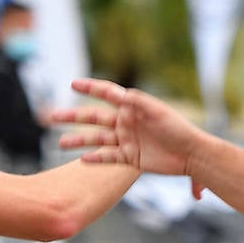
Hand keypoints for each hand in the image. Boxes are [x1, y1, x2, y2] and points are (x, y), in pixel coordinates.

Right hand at [53, 78, 201, 177]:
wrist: (190, 154)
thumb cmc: (177, 128)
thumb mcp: (156, 111)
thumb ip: (136, 101)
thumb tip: (119, 93)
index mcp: (131, 107)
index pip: (106, 94)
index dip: (90, 87)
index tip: (73, 83)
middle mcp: (126, 122)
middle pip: (94, 117)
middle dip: (73, 116)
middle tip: (52, 116)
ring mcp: (126, 141)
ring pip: (97, 139)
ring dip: (78, 140)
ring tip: (61, 143)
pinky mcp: (130, 158)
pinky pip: (108, 158)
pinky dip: (96, 159)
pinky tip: (83, 159)